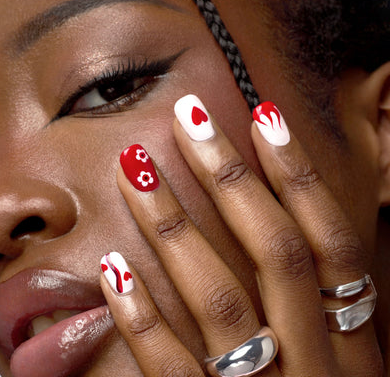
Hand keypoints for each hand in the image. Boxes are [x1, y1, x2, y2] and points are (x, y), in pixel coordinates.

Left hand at [100, 95, 382, 375]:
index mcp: (354, 343)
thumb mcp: (345, 360)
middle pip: (274, 250)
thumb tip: (285, 221)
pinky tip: (111, 267)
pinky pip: (176, 373)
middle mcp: (317, 365)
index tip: (263, 116)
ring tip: (136, 166)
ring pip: (219, 297)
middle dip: (231, 175)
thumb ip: (319, 304)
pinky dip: (143, 319)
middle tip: (190, 117)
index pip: (328, 239)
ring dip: (174, 225)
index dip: (299, 174)